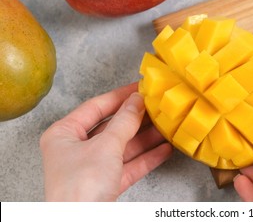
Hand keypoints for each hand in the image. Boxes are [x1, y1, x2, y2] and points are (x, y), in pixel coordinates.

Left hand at [40, 83, 172, 200]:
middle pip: (112, 127)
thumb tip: (137, 100)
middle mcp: (76, 150)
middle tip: (157, 106)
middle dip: (137, 119)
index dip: (120, 96)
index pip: (96, 107)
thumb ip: (125, 121)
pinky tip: (165, 149)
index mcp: (64, 134)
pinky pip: (129, 165)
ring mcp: (92, 168)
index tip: (141, 88)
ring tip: (167, 125)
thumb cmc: (80, 187)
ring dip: (146, 138)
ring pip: (124, 147)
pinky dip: (147, 157)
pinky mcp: (106, 185)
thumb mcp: (106, 146)